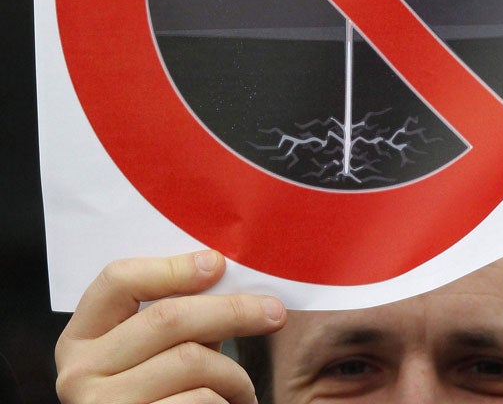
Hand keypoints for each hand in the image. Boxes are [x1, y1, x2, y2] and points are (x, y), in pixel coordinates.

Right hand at [55, 250, 284, 403]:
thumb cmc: (152, 398)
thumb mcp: (146, 355)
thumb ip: (173, 320)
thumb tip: (227, 279)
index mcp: (80, 338)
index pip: (118, 280)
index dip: (171, 266)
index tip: (218, 263)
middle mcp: (79, 371)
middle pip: (167, 317)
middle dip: (232, 311)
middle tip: (274, 313)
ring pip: (190, 360)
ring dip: (234, 372)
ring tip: (246, 387)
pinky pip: (197, 399)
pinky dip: (224, 400)